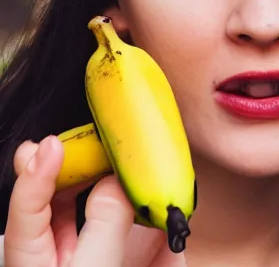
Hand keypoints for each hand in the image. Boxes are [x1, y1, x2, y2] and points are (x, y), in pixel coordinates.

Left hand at [4, 136, 186, 266]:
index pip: (26, 210)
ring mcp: (88, 247)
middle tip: (87, 137)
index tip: (52, 144)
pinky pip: (120, 211)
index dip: (36, 173)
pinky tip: (141, 181)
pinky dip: (131, 192)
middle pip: (54, 195)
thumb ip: (105, 225)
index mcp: (33, 261)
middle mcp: (57, 250)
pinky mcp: (118, 247)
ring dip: (101, 173)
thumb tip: (117, 182)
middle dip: (71, 162)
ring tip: (113, 152)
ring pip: (86, 199)